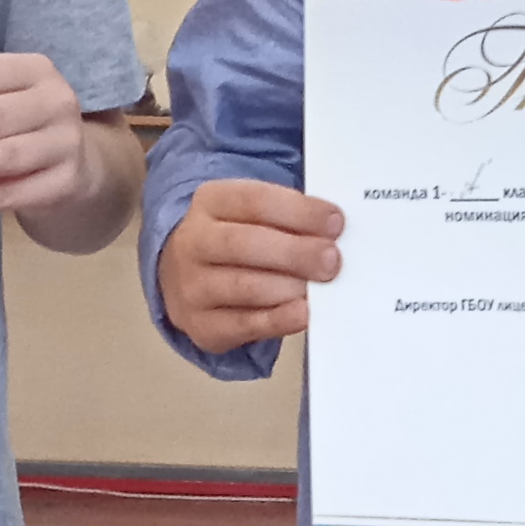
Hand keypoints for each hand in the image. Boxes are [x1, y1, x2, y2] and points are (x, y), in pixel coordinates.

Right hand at [158, 176, 342, 353]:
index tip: (335, 222)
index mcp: (210, 202)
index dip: (298, 211)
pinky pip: (242, 324)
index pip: (254, 201)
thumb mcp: (254, 216)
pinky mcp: (200, 324)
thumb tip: (333, 232)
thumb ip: (289, 218)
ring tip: (321, 287)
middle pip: (244, 244)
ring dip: (288, 287)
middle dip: (295, 252)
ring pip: (243, 287)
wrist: (188, 277)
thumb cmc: (238, 242)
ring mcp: (192, 286)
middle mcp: (193, 242)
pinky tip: (302, 313)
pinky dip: (278, 320)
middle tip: (332, 260)